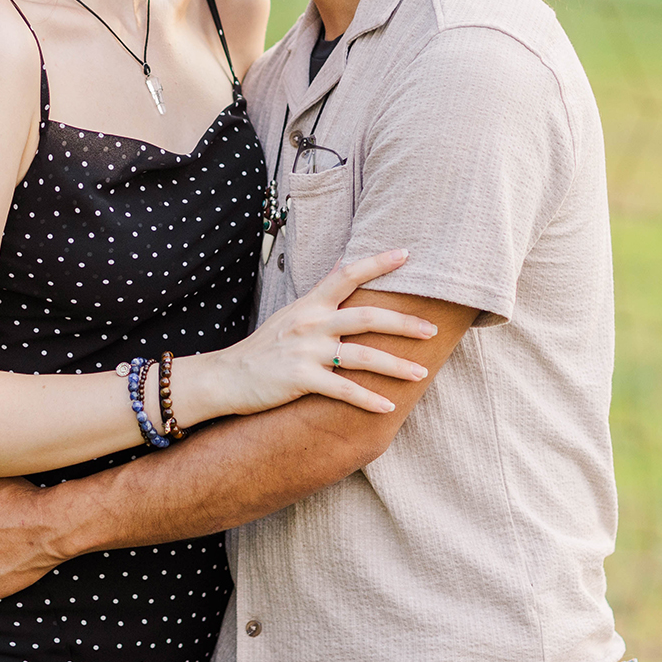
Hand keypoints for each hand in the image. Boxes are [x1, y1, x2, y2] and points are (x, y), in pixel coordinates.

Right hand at [206, 248, 433, 416]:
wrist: (228, 376)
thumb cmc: (266, 346)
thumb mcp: (290, 313)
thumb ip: (319, 293)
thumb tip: (342, 264)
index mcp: (310, 304)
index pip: (347, 274)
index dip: (377, 263)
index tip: (407, 254)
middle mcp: (310, 323)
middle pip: (366, 317)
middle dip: (403, 324)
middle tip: (432, 330)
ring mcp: (306, 351)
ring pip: (361, 356)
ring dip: (396, 366)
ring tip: (421, 373)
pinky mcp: (300, 379)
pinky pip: (342, 390)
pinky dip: (367, 399)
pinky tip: (388, 407)